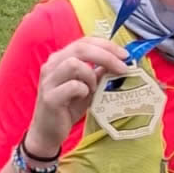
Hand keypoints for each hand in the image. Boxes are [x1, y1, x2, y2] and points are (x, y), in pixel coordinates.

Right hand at [28, 35, 132, 154]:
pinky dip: (84, 90)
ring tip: (95, 88)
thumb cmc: (68, 106)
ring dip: (91, 75)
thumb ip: (99, 73)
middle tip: (122, 68)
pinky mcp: (50, 97)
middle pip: (81, 48)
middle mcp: (52, 65)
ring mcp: (49, 80)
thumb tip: (119, 62)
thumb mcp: (88, 86)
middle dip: (106, 56)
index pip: (85, 41)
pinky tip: (85, 96)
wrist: (49, 131)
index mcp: (61, 58)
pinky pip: (72, 86)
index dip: (107, 45)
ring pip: (74, 64)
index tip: (125, 55)